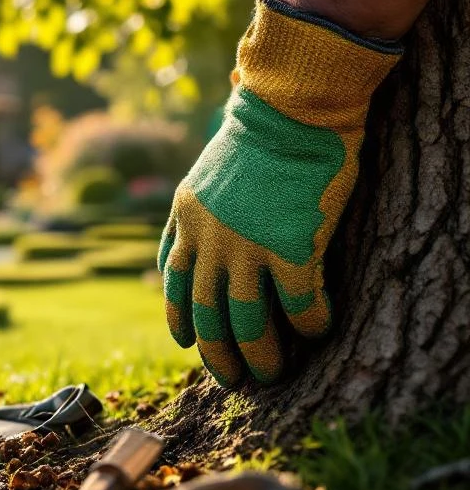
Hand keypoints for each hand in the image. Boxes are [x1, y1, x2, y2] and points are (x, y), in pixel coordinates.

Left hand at [159, 0, 400, 385]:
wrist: (290, 109)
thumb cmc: (252, 140)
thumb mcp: (197, 178)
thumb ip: (184, 219)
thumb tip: (169, 257)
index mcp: (186, 221)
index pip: (174, 285)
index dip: (178, 320)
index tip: (185, 344)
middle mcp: (210, 240)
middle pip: (205, 314)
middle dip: (216, 353)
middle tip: (232, 380)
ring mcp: (248, 247)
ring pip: (245, 320)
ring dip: (259, 354)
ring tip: (272, 375)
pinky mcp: (292, 248)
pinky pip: (298, 304)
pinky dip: (309, 324)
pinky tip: (319, 331)